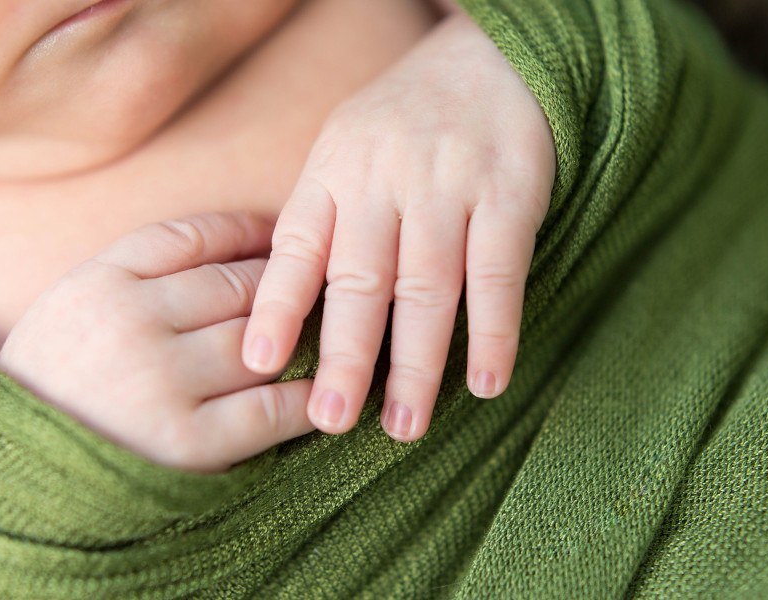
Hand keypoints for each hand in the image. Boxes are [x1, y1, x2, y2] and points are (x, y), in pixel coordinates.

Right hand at [0, 212, 314, 471]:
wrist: (8, 473)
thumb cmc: (51, 385)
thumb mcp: (71, 307)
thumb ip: (137, 274)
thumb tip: (235, 248)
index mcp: (100, 282)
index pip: (195, 236)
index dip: (248, 231)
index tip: (282, 235)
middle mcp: (132, 321)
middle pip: (239, 284)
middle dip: (284, 285)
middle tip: (316, 290)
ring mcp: (161, 381)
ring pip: (261, 338)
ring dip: (300, 337)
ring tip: (323, 338)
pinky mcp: (186, 442)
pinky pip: (269, 407)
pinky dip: (302, 398)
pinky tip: (314, 394)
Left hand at [241, 13, 554, 441]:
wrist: (493, 56)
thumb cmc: (406, 122)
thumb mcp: (345, 152)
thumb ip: (322, 219)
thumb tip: (286, 309)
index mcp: (334, 172)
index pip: (297, 247)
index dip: (276, 307)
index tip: (257, 364)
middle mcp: (383, 179)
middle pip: (360, 281)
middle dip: (345, 357)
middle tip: (332, 420)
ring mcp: (447, 185)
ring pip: (426, 287)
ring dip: (417, 363)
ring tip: (404, 424)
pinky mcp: (509, 192)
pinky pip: (499, 272)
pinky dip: (493, 331)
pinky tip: (487, 381)